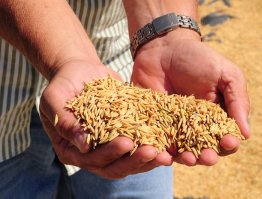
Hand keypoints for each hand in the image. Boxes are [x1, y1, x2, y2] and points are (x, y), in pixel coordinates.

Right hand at [39, 60, 171, 178]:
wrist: (81, 73)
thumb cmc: (64, 83)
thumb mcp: (55, 97)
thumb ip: (65, 121)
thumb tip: (83, 146)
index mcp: (72, 149)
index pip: (91, 160)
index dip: (109, 154)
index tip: (126, 142)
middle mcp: (91, 154)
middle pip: (114, 167)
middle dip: (133, 160)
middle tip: (152, 151)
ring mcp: (109, 148)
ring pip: (129, 162)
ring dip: (148, 160)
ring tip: (165, 154)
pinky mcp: (124, 137)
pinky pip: (139, 147)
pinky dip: (154, 147)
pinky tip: (168, 146)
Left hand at [131, 29, 249, 165]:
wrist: (163, 47)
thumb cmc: (198, 58)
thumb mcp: (225, 74)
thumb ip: (237, 100)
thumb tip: (246, 134)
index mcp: (216, 116)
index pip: (225, 138)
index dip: (228, 144)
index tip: (228, 142)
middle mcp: (195, 126)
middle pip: (203, 149)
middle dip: (206, 157)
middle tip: (205, 157)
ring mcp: (173, 126)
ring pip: (180, 151)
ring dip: (183, 159)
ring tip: (185, 159)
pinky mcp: (154, 124)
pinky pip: (156, 142)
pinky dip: (158, 151)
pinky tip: (158, 154)